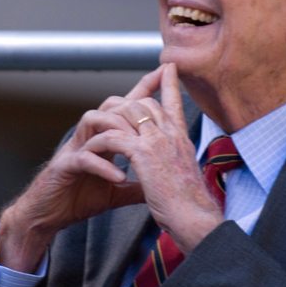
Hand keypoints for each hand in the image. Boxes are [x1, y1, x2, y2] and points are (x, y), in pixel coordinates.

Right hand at [0, 67, 176, 271]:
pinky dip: (104, 166)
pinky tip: (121, 176)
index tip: (165, 73)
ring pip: (93, 121)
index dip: (143, 89)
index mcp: (100, 141)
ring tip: (137, 146)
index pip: (123, 109)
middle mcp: (87, 139)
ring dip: (116, 129)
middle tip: (154, 111)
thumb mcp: (115, 193)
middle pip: (108, 107)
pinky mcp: (63, 167)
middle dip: (132, 105)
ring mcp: (74, 150)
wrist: (45, 217)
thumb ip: (136, 186)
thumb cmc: (76, 200)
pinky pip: (84, 158)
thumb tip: (160, 187)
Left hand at [82, 63, 223, 253]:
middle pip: (146, 103)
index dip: (170, 84)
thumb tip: (172, 164)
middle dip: (127, 100)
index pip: (174, 104)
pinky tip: (90, 150)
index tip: (167, 67)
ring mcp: (158, 141)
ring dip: (109, 120)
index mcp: (182, 139)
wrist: (195, 219)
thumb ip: (176, 163)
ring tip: (94, 129)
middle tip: (109, 107)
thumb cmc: (191, 206)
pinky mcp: (143, 153)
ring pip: (129, 113)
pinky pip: (114, 137)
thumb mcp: (185, 177)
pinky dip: (100, 142)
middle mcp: (172, 135)